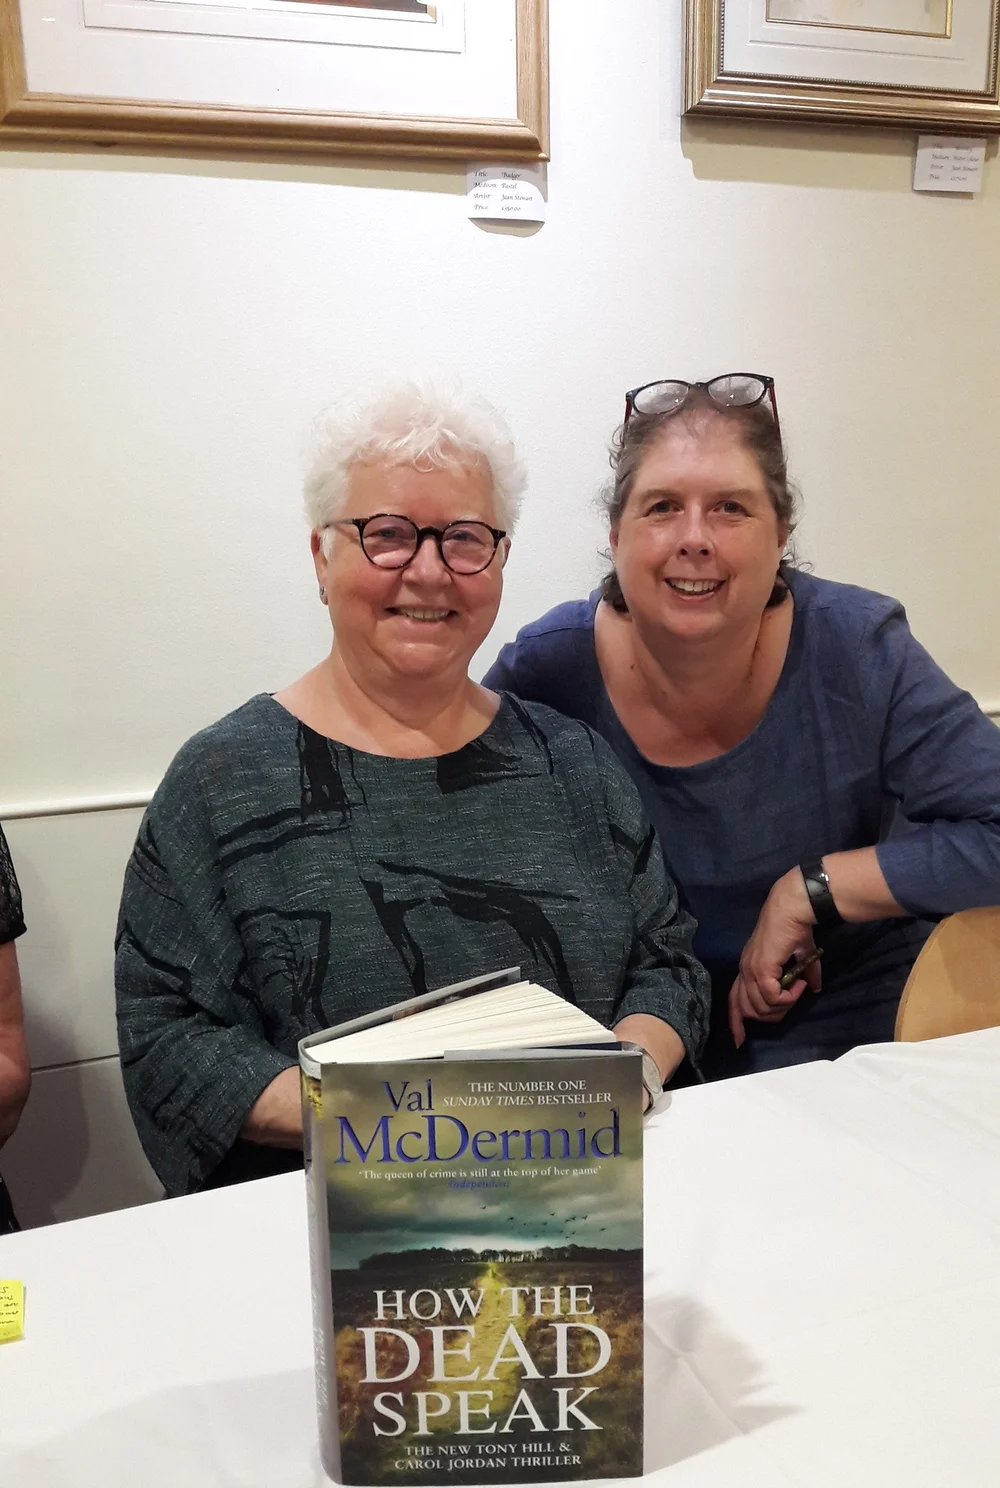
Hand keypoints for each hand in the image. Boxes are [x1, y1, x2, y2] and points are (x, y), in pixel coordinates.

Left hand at [729, 868, 822, 1047]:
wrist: (793, 909)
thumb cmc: (794, 927)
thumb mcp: (800, 956)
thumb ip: (805, 974)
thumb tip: (814, 989)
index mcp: (748, 967)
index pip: (734, 1000)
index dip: (736, 1022)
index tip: (740, 1040)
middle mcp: (744, 970)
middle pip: (747, 1010)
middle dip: (770, 1016)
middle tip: (790, 1003)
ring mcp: (751, 969)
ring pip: (760, 1007)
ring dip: (783, 1005)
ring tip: (798, 989)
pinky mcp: (761, 968)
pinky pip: (772, 997)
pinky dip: (787, 997)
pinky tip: (799, 986)